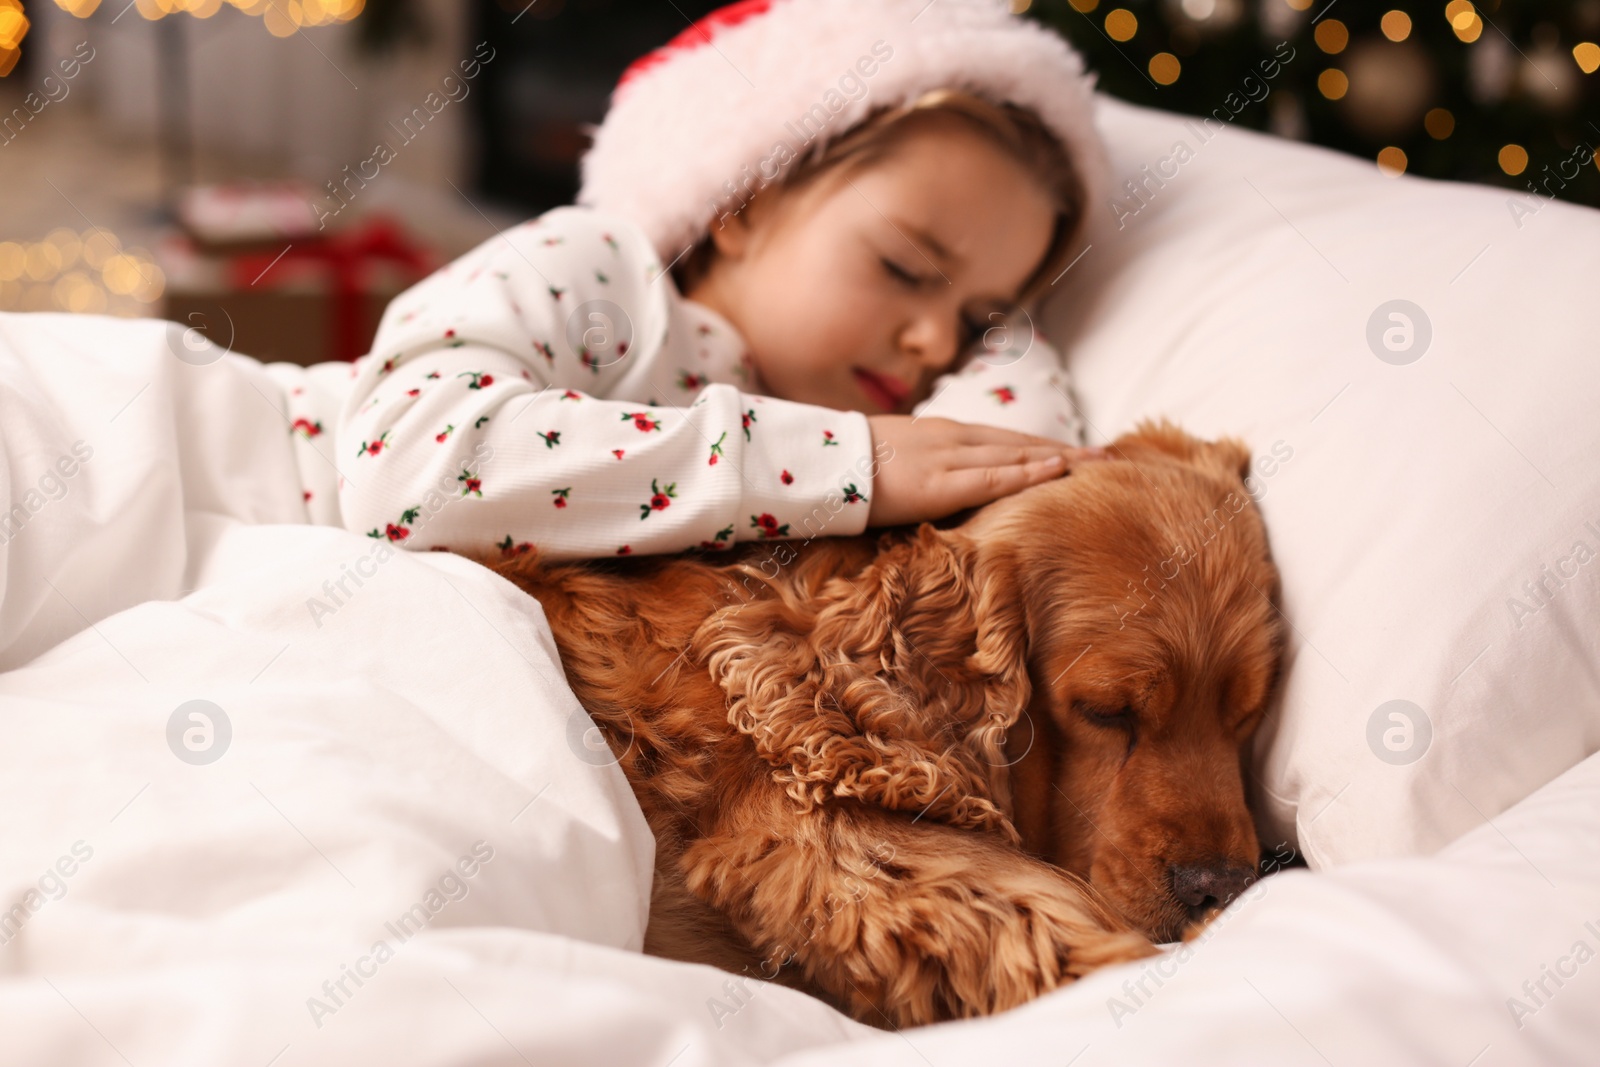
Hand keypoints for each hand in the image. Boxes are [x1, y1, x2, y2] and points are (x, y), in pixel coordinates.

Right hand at [865, 415, 1105, 527]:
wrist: (816, 462)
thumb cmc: (845, 467)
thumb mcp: (890, 461)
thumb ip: (918, 468)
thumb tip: (929, 487)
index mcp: (940, 434)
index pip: (1001, 438)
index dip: (1038, 444)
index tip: (1071, 450)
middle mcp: (952, 438)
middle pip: (1020, 441)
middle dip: (1063, 449)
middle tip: (1105, 454)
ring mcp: (948, 457)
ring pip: (1017, 453)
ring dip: (1060, 457)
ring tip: (1099, 462)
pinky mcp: (941, 481)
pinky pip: (995, 476)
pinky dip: (1030, 471)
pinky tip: (1059, 470)